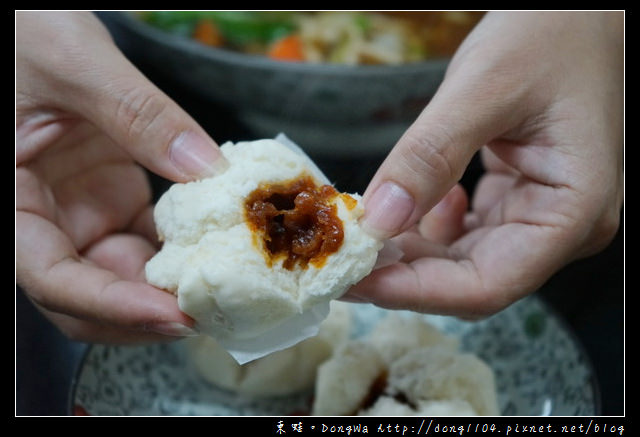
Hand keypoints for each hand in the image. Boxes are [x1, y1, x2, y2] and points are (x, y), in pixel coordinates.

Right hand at [16, 11, 227, 342]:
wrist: (23, 17)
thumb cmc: (20, 29)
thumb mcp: (71, 61)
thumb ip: (136, 113)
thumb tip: (206, 169)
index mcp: (7, 202)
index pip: (52, 279)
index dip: (111, 306)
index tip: (173, 315)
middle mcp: (42, 220)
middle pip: (89, 297)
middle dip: (146, 315)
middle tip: (211, 314)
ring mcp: (79, 213)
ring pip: (123, 276)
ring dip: (171, 290)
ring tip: (225, 290)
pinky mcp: (111, 199)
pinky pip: (149, 241)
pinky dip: (183, 252)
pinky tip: (219, 248)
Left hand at [349, 12, 622, 317]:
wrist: (584, 8)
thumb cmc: (554, 31)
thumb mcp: (485, 87)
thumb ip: (430, 155)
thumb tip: (378, 219)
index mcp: (571, 211)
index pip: (486, 285)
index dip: (414, 291)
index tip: (353, 280)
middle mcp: (560, 224)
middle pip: (470, 278)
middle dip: (402, 272)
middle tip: (342, 257)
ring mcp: (540, 211)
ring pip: (464, 258)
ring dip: (410, 249)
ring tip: (362, 229)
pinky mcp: (519, 195)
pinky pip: (468, 230)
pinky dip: (430, 223)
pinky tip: (415, 198)